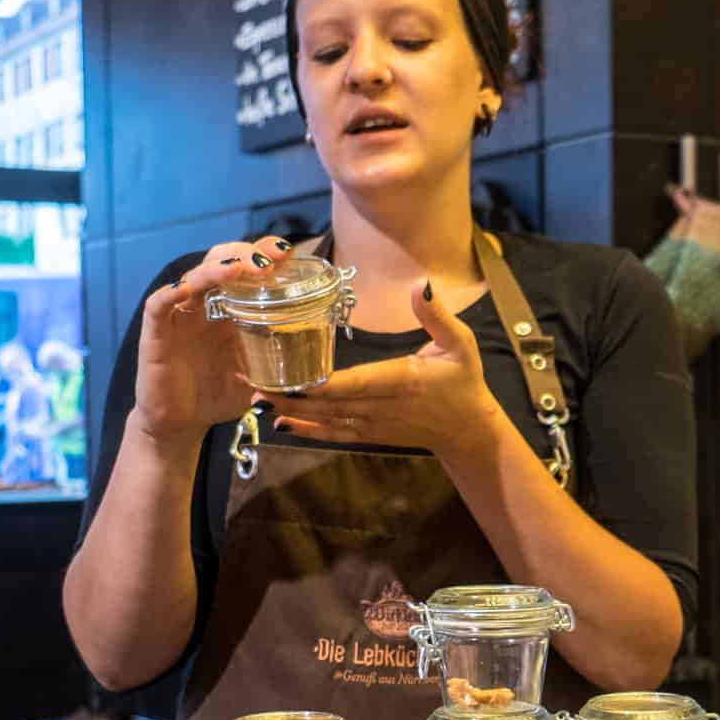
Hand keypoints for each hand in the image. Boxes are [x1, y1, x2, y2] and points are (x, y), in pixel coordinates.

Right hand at [130, 236, 294, 448]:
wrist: (181, 424)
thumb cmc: (217, 395)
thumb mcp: (256, 381)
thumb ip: (280, 371)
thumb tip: (316, 371)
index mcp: (230, 310)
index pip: (245, 269)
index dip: (263, 254)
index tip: (286, 252)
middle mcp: (205, 306)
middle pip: (220, 261)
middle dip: (243, 254)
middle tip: (267, 262)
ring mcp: (180, 316)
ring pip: (193, 277)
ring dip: (214, 269)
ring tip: (236, 269)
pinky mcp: (157, 333)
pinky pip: (158, 306)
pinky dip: (170, 294)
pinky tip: (185, 290)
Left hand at [267, 283, 505, 462]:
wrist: (467, 430)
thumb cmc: (462, 381)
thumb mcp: (460, 344)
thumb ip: (437, 316)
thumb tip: (420, 284)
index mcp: (400, 380)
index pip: (355, 383)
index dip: (321, 384)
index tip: (290, 377)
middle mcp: (381, 406)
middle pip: (329, 403)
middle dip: (290, 395)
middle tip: (253, 382)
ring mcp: (373, 424)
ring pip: (325, 420)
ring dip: (290, 412)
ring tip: (257, 400)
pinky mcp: (368, 435)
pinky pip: (332, 434)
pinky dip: (306, 430)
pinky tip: (280, 423)